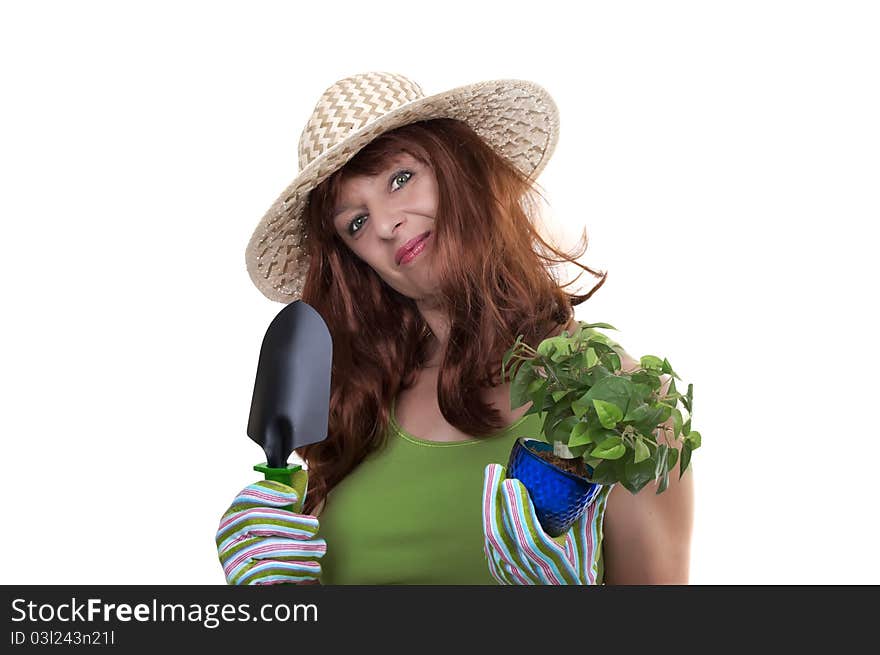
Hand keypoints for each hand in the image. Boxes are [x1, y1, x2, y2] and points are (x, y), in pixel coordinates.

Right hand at [215, 469, 326, 584]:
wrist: (268, 584)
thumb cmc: (274, 550)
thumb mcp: (279, 524)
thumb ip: (286, 504)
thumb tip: (301, 476)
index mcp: (234, 515)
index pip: (246, 496)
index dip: (269, 492)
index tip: (294, 496)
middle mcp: (226, 535)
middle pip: (256, 520)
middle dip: (290, 522)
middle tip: (314, 526)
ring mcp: (230, 557)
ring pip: (265, 547)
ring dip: (298, 548)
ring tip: (319, 549)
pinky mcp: (238, 579)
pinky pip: (269, 570)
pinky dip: (294, 569)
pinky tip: (311, 568)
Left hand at [481, 463, 610, 584]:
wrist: (560, 593)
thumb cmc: (577, 571)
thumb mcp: (588, 546)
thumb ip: (592, 515)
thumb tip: (600, 481)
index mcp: (556, 567)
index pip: (530, 539)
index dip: (518, 511)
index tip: (512, 482)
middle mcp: (529, 572)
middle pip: (502, 535)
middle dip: (495, 500)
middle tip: (495, 470)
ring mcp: (511, 573)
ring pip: (492, 538)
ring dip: (490, 504)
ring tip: (493, 476)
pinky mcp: (499, 571)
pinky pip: (489, 542)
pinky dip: (490, 518)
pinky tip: (492, 498)